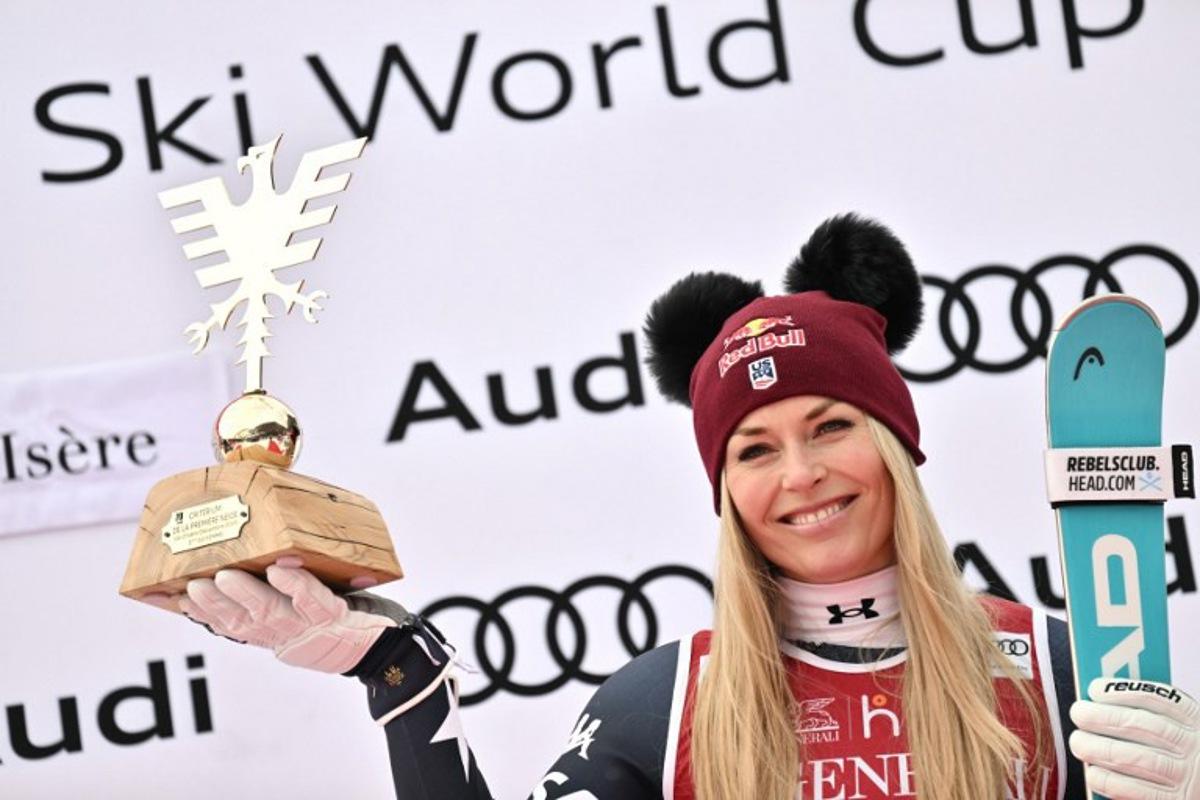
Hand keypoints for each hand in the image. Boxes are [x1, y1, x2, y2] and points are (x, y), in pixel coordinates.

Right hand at [161, 564, 406, 672]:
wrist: (388, 647)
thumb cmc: (344, 618)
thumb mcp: (305, 611)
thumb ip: (279, 591)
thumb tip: (254, 549)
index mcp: (274, 634)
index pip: (229, 626)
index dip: (199, 614)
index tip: (171, 596)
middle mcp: (286, 634)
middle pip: (242, 622)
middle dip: (213, 604)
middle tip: (191, 584)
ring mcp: (309, 629)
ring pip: (269, 612)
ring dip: (244, 593)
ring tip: (224, 575)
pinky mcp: (335, 618)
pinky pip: (312, 600)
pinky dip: (294, 584)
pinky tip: (280, 570)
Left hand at [1070, 677, 1199, 799]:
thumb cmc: (1183, 754)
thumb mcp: (1180, 727)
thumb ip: (1149, 715)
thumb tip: (1100, 705)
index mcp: (1193, 720)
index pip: (1156, 699)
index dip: (1121, 691)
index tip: (1094, 689)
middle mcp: (1192, 746)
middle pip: (1139, 725)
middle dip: (1101, 717)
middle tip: (1078, 713)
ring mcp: (1186, 776)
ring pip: (1134, 757)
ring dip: (1098, 749)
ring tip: (1078, 743)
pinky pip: (1136, 790)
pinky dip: (1110, 781)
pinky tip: (1093, 773)